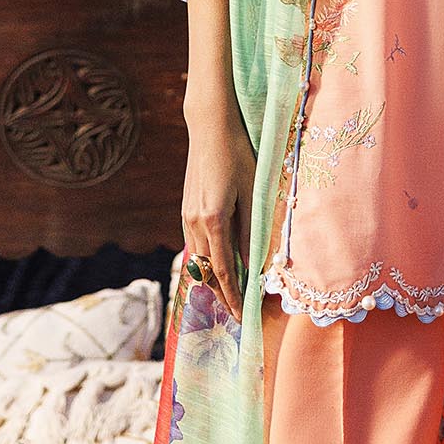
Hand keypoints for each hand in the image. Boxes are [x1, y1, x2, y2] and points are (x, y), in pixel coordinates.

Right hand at [180, 96, 255, 322]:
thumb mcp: (252, 192)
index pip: (223, 270)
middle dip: (221, 295)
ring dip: (212, 280)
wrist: (209, 126)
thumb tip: (257, 264)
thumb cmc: (238, 154)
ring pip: (198, 260)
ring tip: (228, 296)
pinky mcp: (186, 209)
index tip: (241, 316)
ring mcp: (186, 216)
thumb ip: (253, 230)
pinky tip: (216, 267)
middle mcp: (194, 222)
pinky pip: (194, 245)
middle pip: (206, 271)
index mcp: (213, 220)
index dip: (233, 295)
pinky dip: (205, 261)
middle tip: (236, 314)